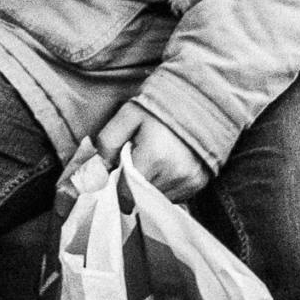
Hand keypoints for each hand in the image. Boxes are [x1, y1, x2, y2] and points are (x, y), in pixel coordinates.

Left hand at [97, 101, 211, 200]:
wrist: (198, 101)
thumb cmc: (159, 106)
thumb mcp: (128, 114)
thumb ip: (109, 140)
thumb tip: (100, 167)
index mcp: (154, 156)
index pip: (126, 191)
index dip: (117, 187)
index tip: (116, 178)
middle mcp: (174, 173)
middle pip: (141, 196)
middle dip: (133, 184)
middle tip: (135, 162)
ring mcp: (189, 180)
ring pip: (158, 198)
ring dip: (150, 187)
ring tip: (152, 162)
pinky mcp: (199, 182)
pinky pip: (175, 196)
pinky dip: (166, 186)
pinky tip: (166, 167)